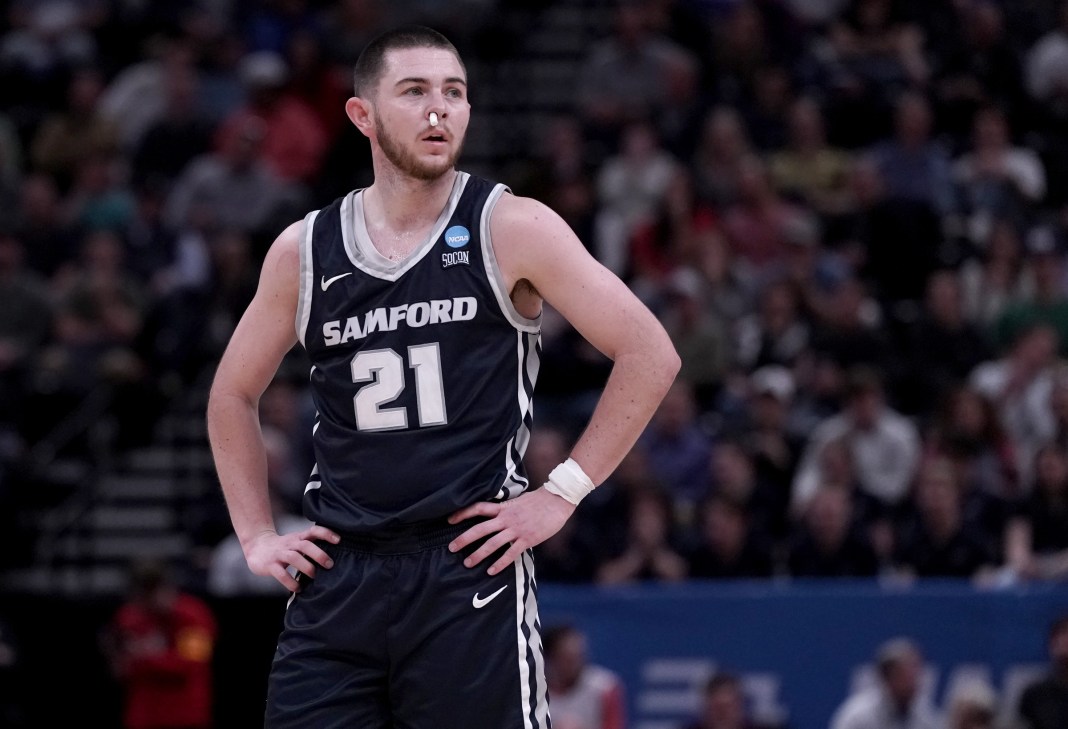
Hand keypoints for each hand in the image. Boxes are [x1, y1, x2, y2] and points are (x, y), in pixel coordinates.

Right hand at [243, 524, 340, 591]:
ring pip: (294, 558)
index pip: (314, 530)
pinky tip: (299, 588)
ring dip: (307, 567)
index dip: (326, 533)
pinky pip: (281, 574)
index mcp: (299, 537)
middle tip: (330, 565)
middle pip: (305, 545)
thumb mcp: (297, 541)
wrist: (256, 547)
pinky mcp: (270, 565)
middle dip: (319, 554)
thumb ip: (312, 545)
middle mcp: (290, 544)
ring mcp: (279, 554)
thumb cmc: (284, 547)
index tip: (338, 540)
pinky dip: (291, 582)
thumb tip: (334, 557)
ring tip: (315, 576)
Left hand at [447, 487, 576, 574]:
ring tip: (467, 563)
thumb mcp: (518, 501)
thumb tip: (496, 515)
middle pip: (480, 529)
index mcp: (504, 507)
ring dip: (478, 554)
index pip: (478, 508)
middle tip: (451, 548)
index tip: (449, 520)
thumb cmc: (539, 500)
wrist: (557, 500)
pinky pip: (510, 554)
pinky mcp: (527, 539)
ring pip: (492, 543)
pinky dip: (499, 563)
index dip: (462, 513)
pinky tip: (491, 571)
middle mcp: (506, 518)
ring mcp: (516, 529)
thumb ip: (506, 509)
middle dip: (464, 539)